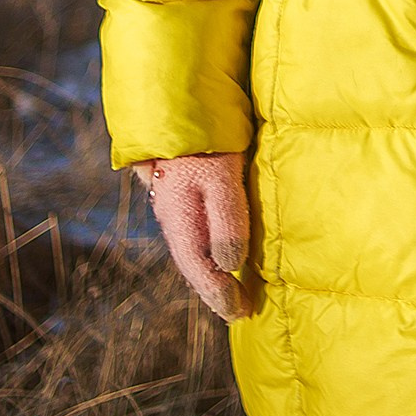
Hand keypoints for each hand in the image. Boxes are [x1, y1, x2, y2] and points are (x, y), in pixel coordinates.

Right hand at [135, 151, 251, 320]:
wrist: (178, 102)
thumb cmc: (205, 141)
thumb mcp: (221, 180)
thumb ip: (227, 223)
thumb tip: (230, 267)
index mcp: (180, 222)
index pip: (201, 271)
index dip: (221, 295)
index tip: (241, 314)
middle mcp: (174, 218)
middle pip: (195, 264)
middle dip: (216, 289)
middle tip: (240, 310)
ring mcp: (177, 204)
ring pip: (195, 248)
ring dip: (213, 271)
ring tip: (233, 289)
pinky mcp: (185, 190)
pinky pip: (197, 231)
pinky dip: (211, 250)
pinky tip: (222, 251)